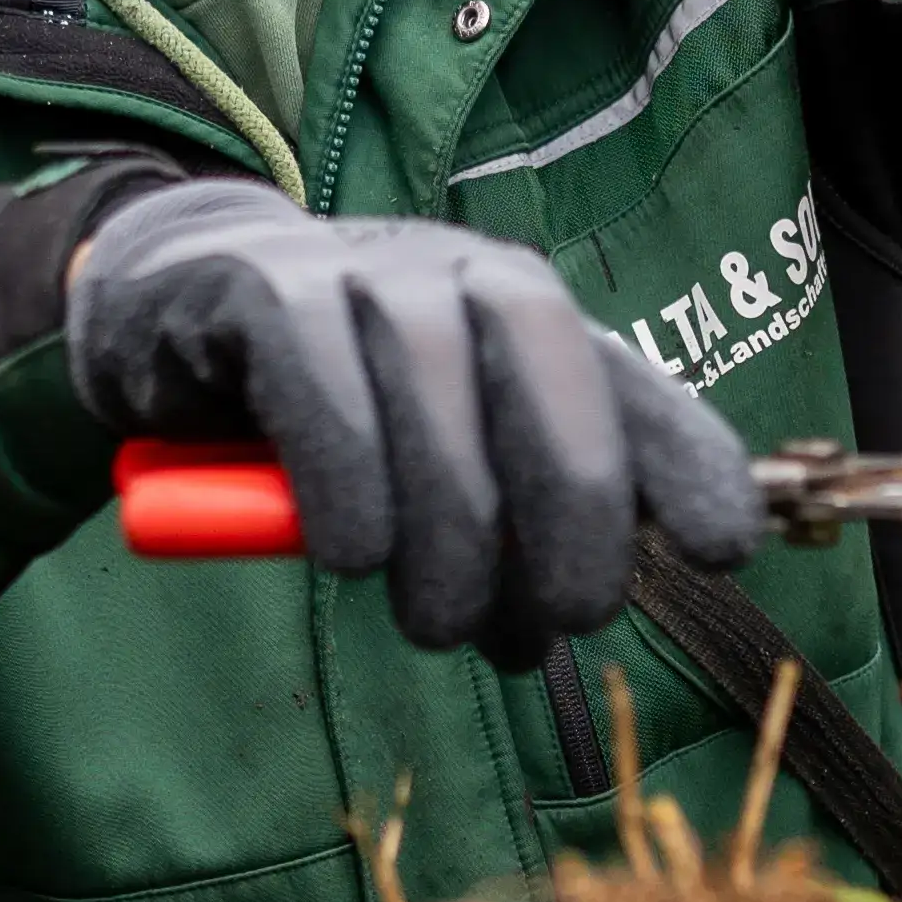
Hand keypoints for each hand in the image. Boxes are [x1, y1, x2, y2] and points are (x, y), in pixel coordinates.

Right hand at [69, 172, 763, 661]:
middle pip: (550, 394)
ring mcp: (366, 274)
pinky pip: (324, 394)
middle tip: (551, 627)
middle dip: (569, 527)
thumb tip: (559, 617)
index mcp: (525, 315)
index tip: (727, 547)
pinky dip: (347, 488)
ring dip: (449, 541)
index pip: (629, 385)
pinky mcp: (265, 291)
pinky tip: (351, 554)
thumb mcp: (437, 450)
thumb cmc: (332, 394)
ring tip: (434, 625)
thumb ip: (508, 513)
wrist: (174, 298)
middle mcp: (463, 278)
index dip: (687, 462)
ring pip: (437, 408)